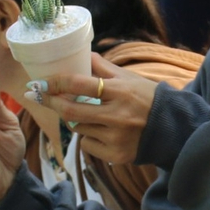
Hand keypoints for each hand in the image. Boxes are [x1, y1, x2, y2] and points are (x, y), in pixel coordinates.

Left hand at [29, 55, 156, 164]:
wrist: (172, 128)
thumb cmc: (147, 98)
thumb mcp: (129, 78)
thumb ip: (103, 68)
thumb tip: (81, 54)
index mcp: (119, 91)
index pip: (80, 84)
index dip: (56, 82)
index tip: (41, 82)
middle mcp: (116, 116)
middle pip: (71, 111)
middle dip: (50, 102)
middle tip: (37, 96)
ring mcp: (115, 138)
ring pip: (78, 129)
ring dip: (75, 119)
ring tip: (87, 113)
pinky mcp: (115, 155)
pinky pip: (88, 145)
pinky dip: (88, 138)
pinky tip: (101, 132)